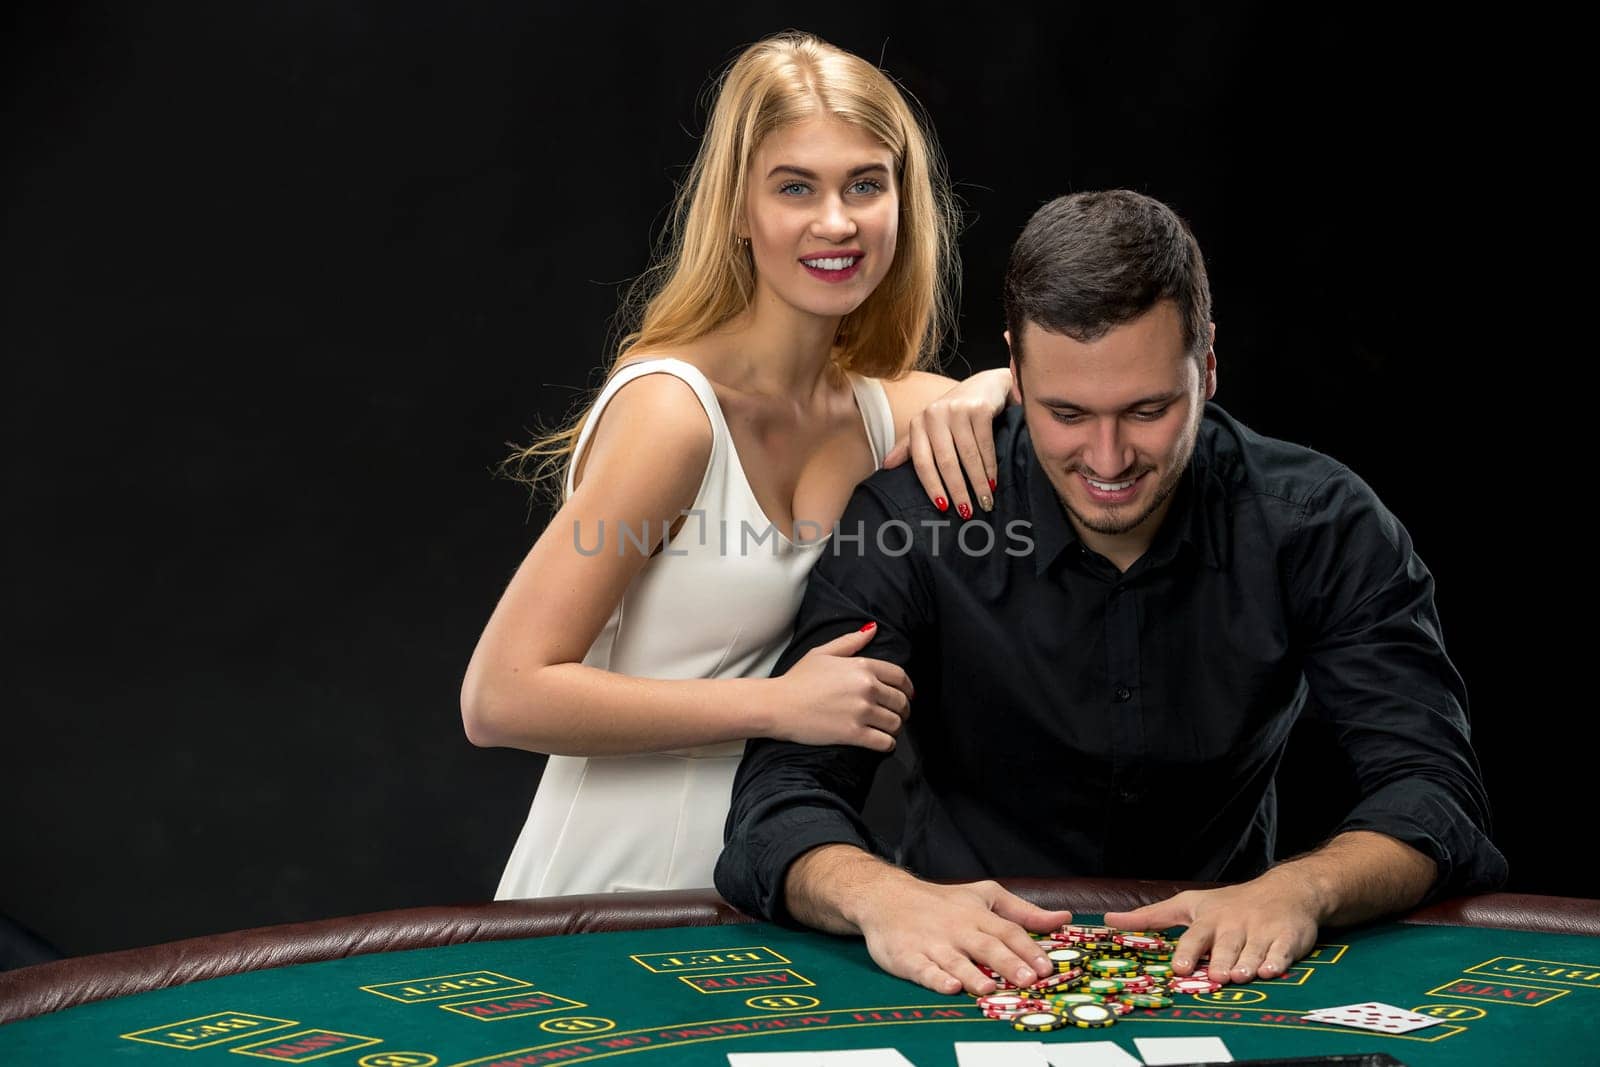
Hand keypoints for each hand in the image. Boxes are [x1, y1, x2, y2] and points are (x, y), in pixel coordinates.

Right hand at [767, 625, 913, 751]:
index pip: (900, 677)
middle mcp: (866, 687)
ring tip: (887, 730)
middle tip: (896, 715)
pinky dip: (887, 744)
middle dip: (902, 710)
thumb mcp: (823, 653)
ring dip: (895, 728)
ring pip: (895, 724)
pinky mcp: (854, 734)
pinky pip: (885, 743)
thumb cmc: (797, 679)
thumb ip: (851, 641)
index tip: (906, 695)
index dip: (907, 688)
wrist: (777, 705)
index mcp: (862, 666)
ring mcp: (861, 711)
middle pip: (901, 702)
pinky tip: (882, 743)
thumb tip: (872, 628)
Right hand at [852, 875, 1072, 994]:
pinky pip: (924, 970)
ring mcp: (933, 944)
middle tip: (1028, 980)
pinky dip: (936, 978)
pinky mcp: (908, 957)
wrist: (888, 898)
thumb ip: (1023, 912)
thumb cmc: (942, 902)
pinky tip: (950, 986)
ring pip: (956, 961)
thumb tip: (1062, 918)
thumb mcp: (984, 896)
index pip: (1008, 932)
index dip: (1028, 949)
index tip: (1047, 967)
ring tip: (990, 987)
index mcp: (977, 915)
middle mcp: (957, 929)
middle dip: (1008, 963)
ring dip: (973, 975)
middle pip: (986, 947)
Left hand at [883, 369, 1011, 519]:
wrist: (986, 385)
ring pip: (967, 456)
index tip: (942, 508)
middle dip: (957, 490)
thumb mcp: (930, 427)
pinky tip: (993, 482)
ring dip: (977, 483)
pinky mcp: (980, 408)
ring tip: (985, 503)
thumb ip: (910, 446)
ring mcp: (957, 410)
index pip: (921, 462)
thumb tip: (885, 466)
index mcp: (919, 423)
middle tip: (967, 513)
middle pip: (945, 461)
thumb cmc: (955, 413)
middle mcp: (935, 414)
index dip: (931, 487)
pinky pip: (985, 445)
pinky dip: (990, 467)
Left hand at [1103, 872, 1322, 984]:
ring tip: (1240, 976)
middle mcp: (1234, 925)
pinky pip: (1282, 951)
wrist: (1284, 891)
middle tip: (1215, 977)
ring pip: (1253, 951)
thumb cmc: (1229, 904)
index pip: (1195, 936)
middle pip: (1226, 946)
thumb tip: (1109, 921)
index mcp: (1209, 920)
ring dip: (1247, 964)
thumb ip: (1150, 917)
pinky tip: (1270, 971)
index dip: (1188, 952)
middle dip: (1221, 961)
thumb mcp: (1188, 905)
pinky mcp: (1287, 938)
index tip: (1180, 968)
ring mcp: (1262, 931)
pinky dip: (1277, 961)